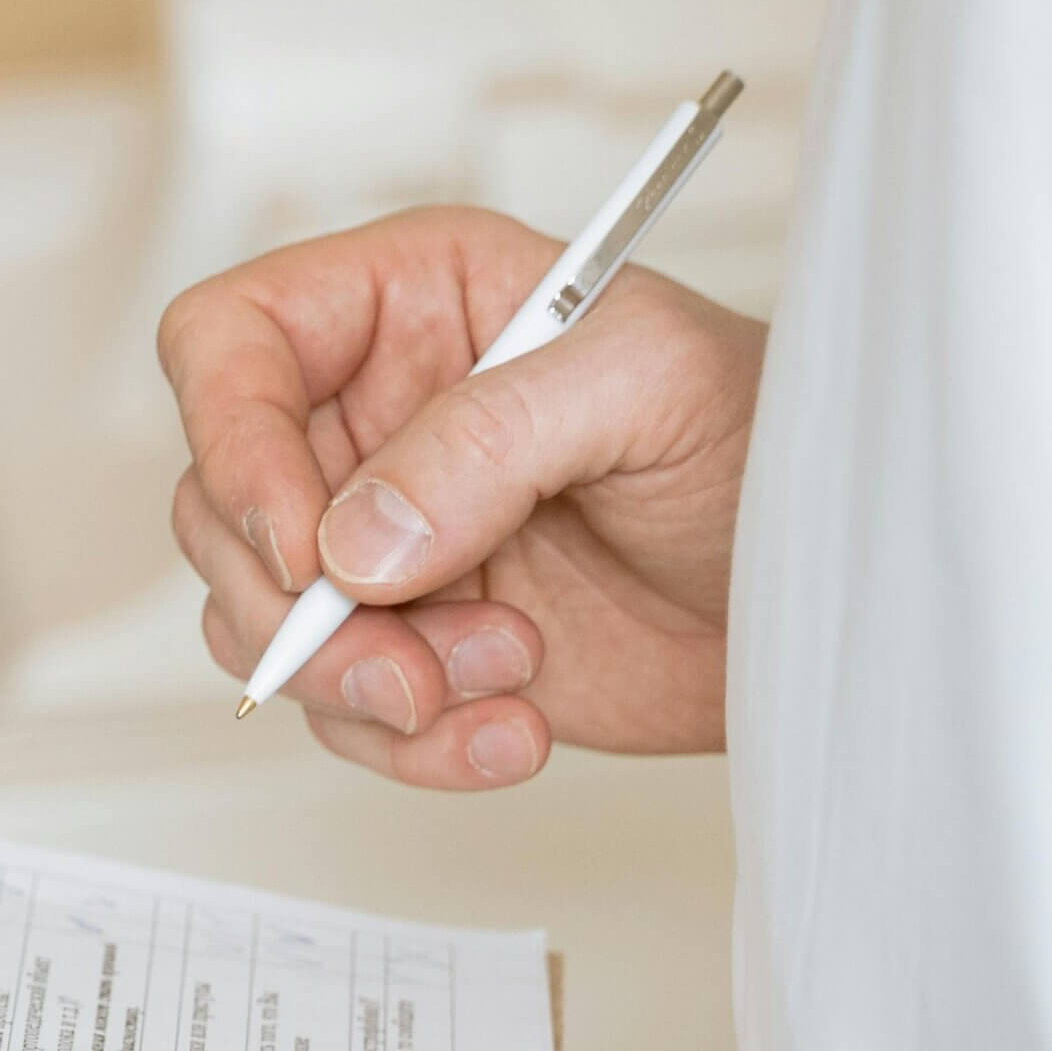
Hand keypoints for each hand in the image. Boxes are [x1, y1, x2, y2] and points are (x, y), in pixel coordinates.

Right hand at [161, 207, 765, 781]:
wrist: (830, 585)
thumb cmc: (763, 436)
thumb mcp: (645, 386)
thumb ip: (489, 440)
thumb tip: (355, 542)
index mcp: (409, 306)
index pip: (229, 345)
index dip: (231, 440)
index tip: (303, 543)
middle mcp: (372, 419)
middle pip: (221, 509)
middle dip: (300, 611)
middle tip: (407, 665)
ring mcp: (384, 542)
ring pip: (262, 625)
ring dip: (365, 684)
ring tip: (507, 678)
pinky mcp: (416, 646)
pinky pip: (343, 712)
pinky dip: (415, 745)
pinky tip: (515, 729)